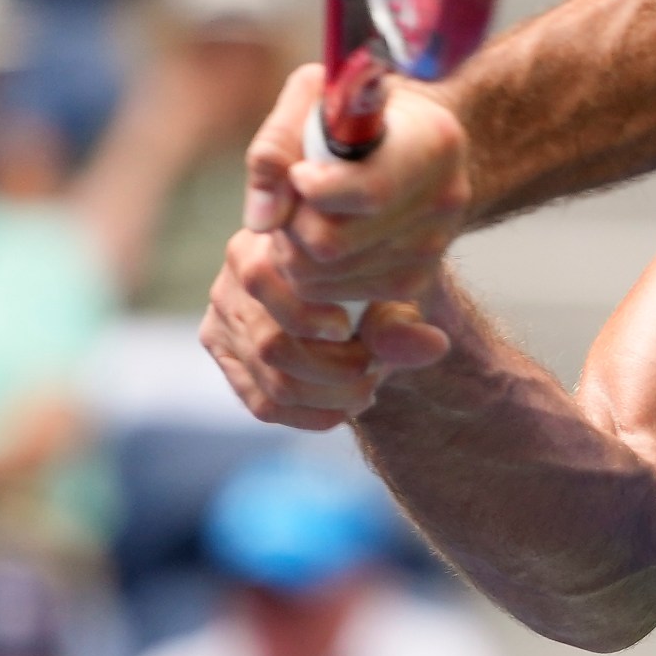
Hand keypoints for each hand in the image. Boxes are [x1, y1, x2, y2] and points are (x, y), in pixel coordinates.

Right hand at [201, 228, 449, 429]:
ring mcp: (222, 317)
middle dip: (331, 370)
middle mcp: (235, 275)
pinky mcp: (225, 355)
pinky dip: (307, 415)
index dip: (310, 318)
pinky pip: (261, 403)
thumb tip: (434, 347)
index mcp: (269, 240)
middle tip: (372, 372)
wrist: (351, 291)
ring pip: (270, 379)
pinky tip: (341, 409)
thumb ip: (406, 320)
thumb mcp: (390, 292)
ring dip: (326, 395)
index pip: (267, 283)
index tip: (350, 331)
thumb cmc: (369, 281)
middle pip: (271, 344)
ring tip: (365, 390)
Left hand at [243, 63, 473, 306]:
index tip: (300, 172)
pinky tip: (319, 236)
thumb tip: (264, 218)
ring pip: (322, 276)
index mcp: (433, 142)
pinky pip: (332, 295)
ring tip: (302, 214)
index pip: (369, 192)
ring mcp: (433, 246)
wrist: (403, 139)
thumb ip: (278, 144)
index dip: (312, 189)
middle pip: (332, 244)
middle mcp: (445, 199)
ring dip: (292, 249)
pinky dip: (309, 272)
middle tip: (290, 197)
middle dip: (289, 224)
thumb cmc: (352, 111)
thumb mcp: (313, 96)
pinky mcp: (414, 281)